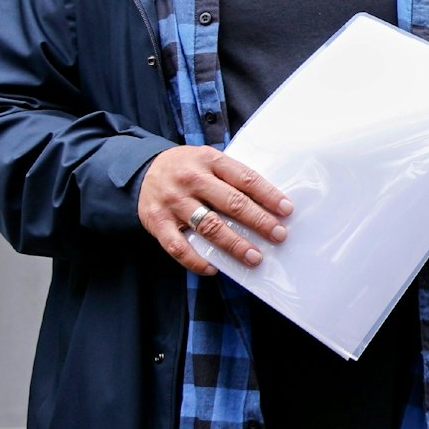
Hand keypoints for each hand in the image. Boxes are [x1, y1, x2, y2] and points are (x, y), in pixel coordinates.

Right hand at [137, 146, 291, 276]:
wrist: (142, 171)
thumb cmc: (187, 169)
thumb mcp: (208, 160)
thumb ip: (231, 177)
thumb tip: (268, 203)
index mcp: (209, 160)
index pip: (245, 178)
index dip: (268, 195)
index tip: (287, 210)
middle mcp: (191, 179)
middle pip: (231, 203)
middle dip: (259, 221)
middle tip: (278, 235)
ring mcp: (173, 201)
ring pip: (209, 226)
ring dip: (235, 244)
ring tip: (254, 257)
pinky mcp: (157, 222)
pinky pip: (178, 247)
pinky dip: (197, 260)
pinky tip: (214, 268)